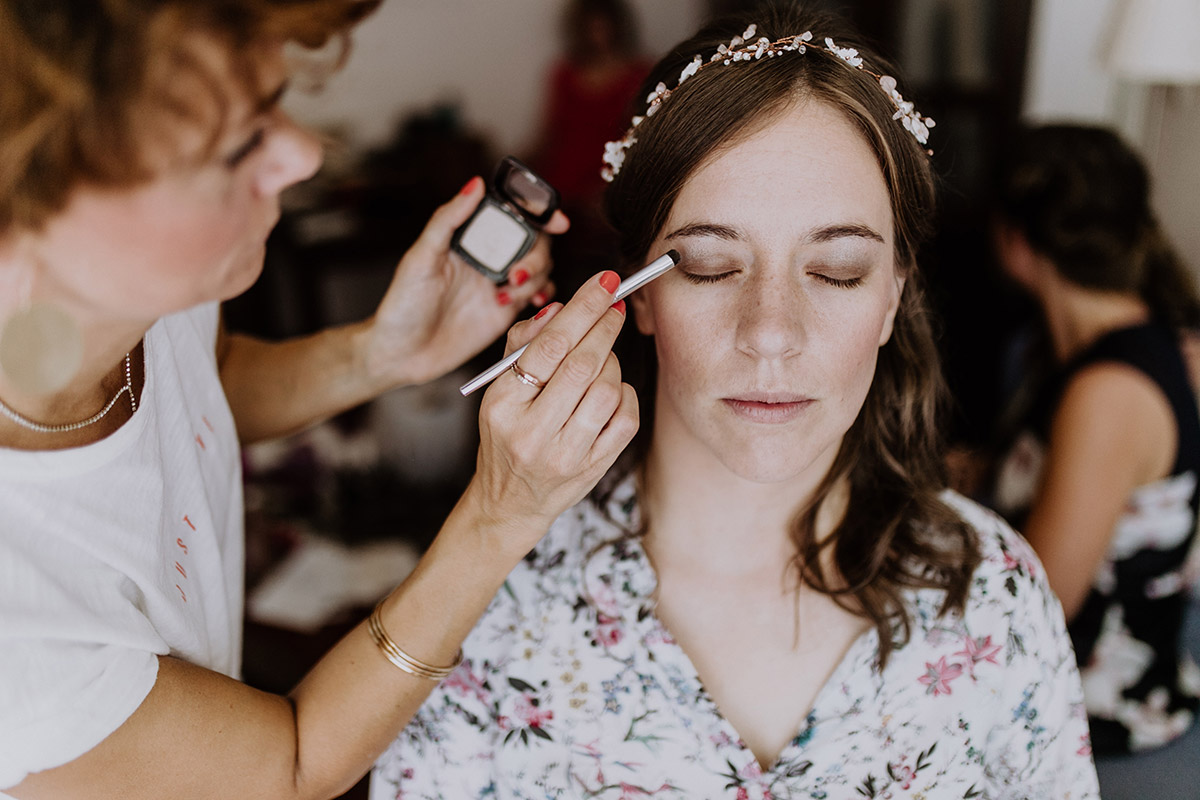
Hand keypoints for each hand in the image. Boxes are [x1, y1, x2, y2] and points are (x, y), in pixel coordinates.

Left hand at [362, 177, 568, 387]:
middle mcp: (489, 258)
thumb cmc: (402, 304)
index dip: (540, 213)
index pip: (512, 216)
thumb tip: (475, 184)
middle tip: (515, 275)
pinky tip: (531, 305)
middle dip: (536, 256)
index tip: (556, 221)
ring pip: (541, 270)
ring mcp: (499, 284)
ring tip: (503, 297)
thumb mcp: (421, 258)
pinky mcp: (506, 311)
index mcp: (470, 238)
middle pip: (535, 243)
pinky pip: (538, 298)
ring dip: (534, 280)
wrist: (402, 353)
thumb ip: (448, 220)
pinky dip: (543, 298)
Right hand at [465, 271, 638, 550]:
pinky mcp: (593, 469)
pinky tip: (612, 390)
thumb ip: (522, 345)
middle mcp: (532, 433)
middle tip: (615, 306)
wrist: (510, 502)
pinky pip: (626, 418)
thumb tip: (559, 308)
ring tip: (603, 357)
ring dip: (613, 363)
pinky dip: (626, 394)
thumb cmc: (506, 434)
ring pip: (607, 390)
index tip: (606, 284)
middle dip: (605, 327)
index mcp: (502, 406)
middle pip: (581, 365)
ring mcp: (566, 455)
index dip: (582, 309)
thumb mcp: (498, 391)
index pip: (546, 347)